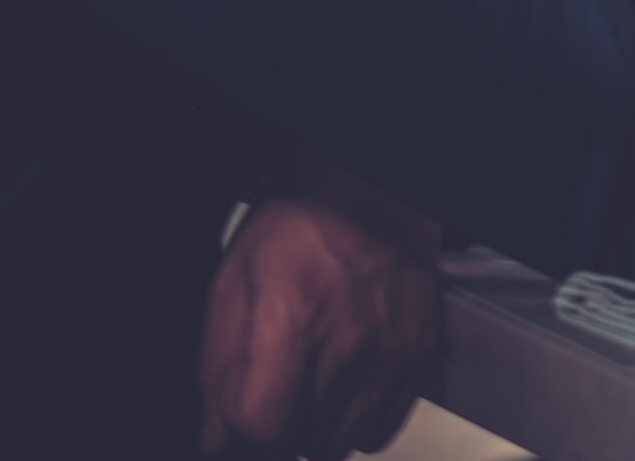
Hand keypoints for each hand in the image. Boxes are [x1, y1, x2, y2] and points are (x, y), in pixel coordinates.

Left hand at [201, 160, 440, 460]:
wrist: (374, 197)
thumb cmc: (301, 229)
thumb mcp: (233, 281)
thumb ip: (218, 367)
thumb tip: (216, 438)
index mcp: (293, 313)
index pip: (262, 423)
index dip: (237, 430)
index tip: (236, 417)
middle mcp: (350, 338)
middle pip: (298, 440)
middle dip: (274, 426)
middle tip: (271, 390)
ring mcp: (391, 350)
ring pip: (338, 443)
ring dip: (313, 428)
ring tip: (307, 387)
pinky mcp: (419, 356)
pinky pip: (380, 430)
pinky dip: (355, 422)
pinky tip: (341, 388)